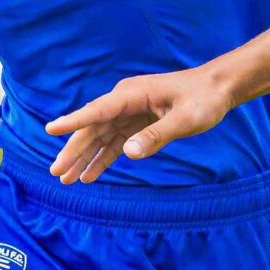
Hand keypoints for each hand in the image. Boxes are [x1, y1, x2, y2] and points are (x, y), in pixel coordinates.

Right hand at [44, 66, 236, 181]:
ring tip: (68, 180)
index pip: (97, 111)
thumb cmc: (204, 100)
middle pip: (93, 128)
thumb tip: (128, 153)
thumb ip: (157, 136)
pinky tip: (91, 174)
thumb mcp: (185, 119)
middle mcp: (124, 101)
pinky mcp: (137, 123)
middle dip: (74, 151)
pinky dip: (104, 158)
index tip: (51, 130)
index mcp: (132, 94)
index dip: (74, 122)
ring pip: (101, 138)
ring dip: (85, 158)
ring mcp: (129, 112)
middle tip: (57, 173)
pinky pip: (115, 142)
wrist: (218, 89)